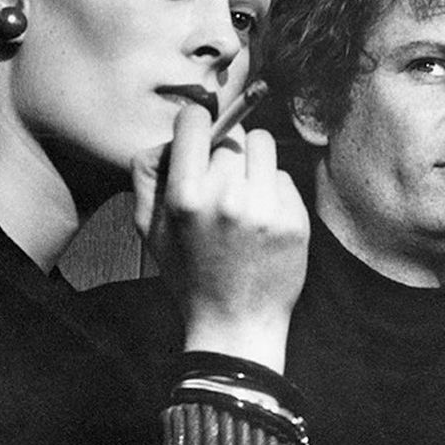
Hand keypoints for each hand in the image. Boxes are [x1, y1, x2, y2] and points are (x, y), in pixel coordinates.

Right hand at [132, 105, 308, 372]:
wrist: (236, 322)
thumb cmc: (189, 272)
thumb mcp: (149, 228)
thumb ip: (149, 174)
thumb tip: (173, 134)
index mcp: (185, 197)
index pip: (195, 122)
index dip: (196, 123)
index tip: (199, 132)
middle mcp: (228, 198)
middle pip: (232, 137)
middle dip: (225, 154)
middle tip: (220, 189)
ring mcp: (266, 209)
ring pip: (263, 147)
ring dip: (253, 164)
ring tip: (243, 198)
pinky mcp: (295, 219)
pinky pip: (283, 178)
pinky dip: (273, 191)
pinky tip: (262, 222)